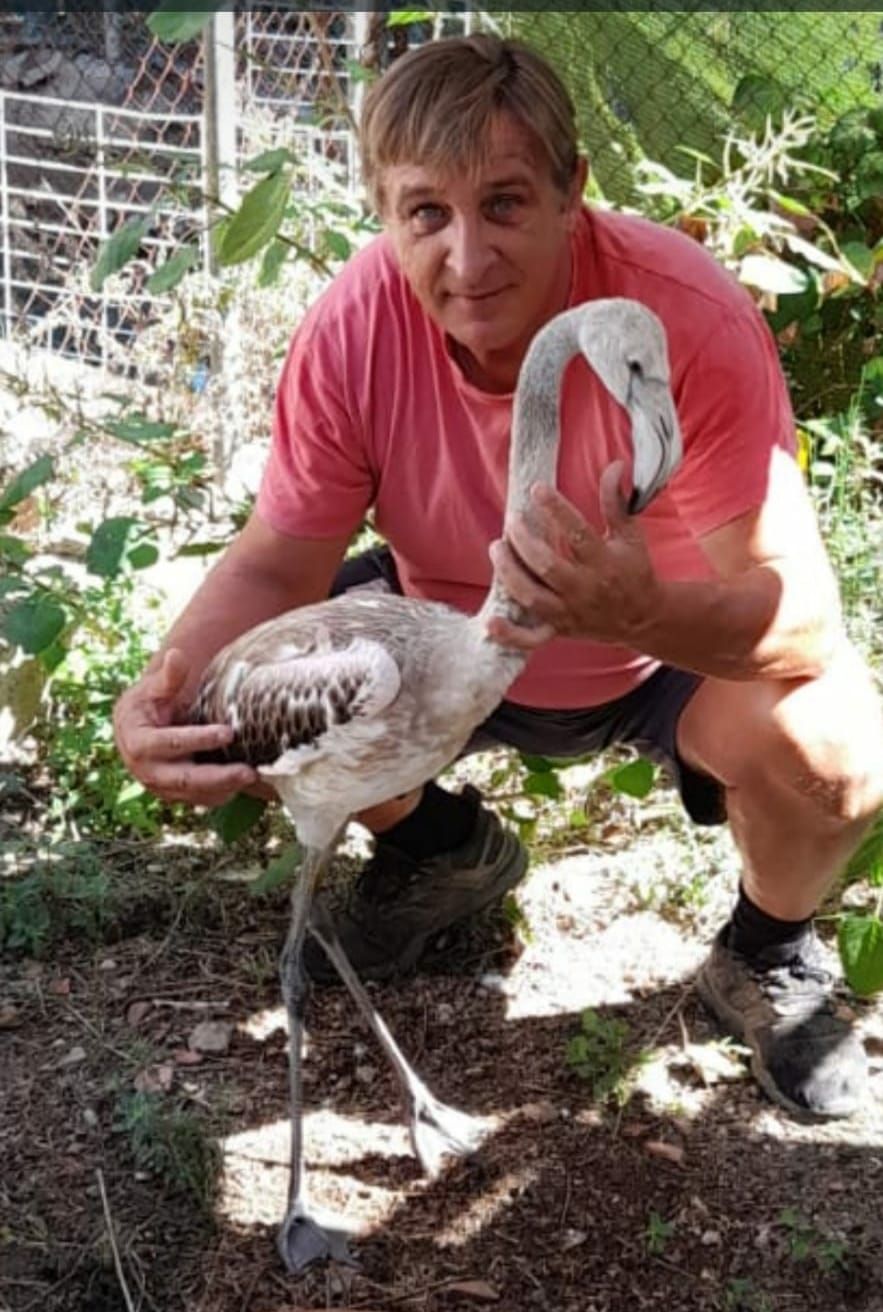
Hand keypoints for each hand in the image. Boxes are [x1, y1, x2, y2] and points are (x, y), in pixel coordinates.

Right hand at [113, 648, 258, 805]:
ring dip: (224, 789)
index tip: (227, 731)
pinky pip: (200, 799)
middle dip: (218, 777)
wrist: (133, 730)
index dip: (199, 739)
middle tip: (249, 772)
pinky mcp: (175, 795)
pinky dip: (221, 794)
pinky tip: (243, 785)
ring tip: (252, 777)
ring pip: (195, 794)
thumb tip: (177, 655)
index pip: (171, 743)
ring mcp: (161, 787)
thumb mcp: (153, 689)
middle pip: (185, 779)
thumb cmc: (146, 704)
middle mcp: (148, 771)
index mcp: (139, 743)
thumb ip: (168, 677)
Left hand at [486, 462, 661, 651]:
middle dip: (524, 542)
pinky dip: (510, 635)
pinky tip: (490, 621)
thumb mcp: (631, 535)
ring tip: (496, 549)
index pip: (577, 533)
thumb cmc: (634, 571)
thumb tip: (615, 465)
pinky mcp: (559, 631)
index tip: (537, 490)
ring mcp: (570, 613)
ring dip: (510, 574)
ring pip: (533, 598)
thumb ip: (617, 502)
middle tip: (511, 521)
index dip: (556, 510)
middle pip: (547, 566)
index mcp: (604, 563)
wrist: (643, 618)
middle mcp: (585, 589)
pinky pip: (531, 639)